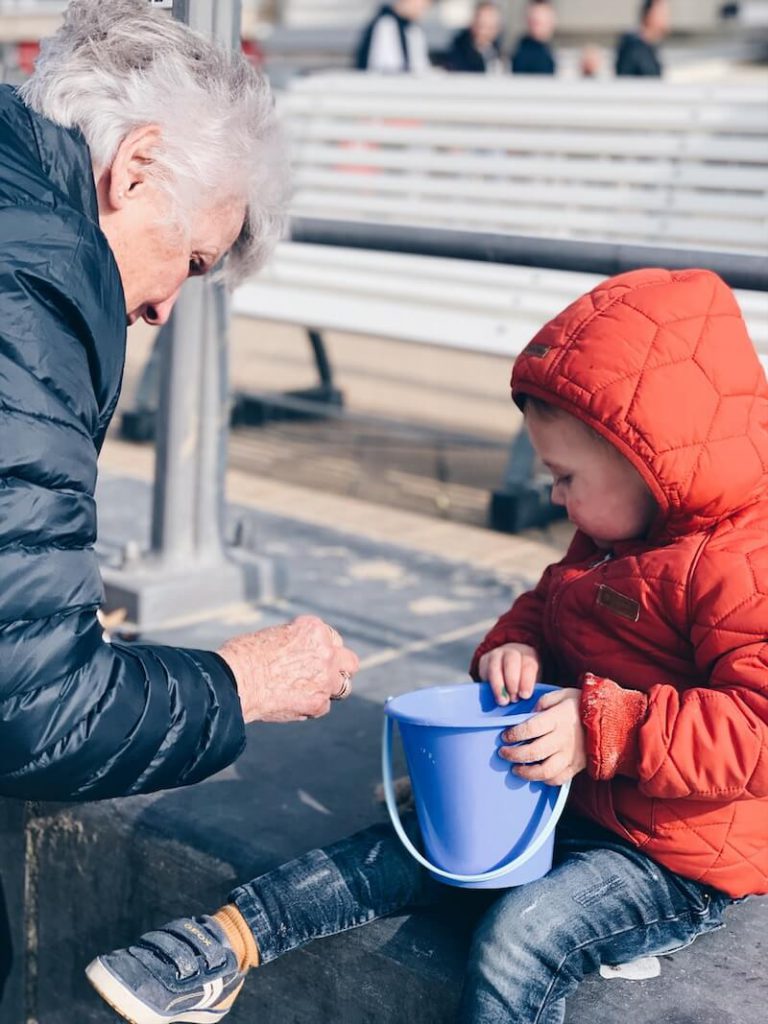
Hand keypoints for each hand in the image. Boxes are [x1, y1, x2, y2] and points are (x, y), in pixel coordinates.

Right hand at [217, 615, 358, 723]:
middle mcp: (325, 650)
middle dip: (338, 668)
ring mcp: (325, 677)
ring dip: (328, 690)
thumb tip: (297, 660)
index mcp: (313, 628)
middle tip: (323, 677)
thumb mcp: (273, 637)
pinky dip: (309, 708)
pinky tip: (289, 704)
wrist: (234, 679)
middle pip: (349, 661)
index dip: (322, 650)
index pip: (331, 639)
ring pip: (343, 687)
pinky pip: (322, 707)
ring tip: (308, 693)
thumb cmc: (242, 657)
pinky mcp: (318, 702)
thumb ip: (294, 646)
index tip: (312, 659)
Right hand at [478, 643, 539, 704]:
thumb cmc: (523, 678)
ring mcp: (497, 655)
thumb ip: (531, 689)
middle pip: (511, 662)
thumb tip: (532, 703)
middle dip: (512, 681)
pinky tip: (493, 696)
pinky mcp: (485, 660)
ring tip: (503, 701)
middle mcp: (512, 652)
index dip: (526, 680)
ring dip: (499, 686)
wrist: (507, 667)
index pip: (528, 664)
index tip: (525, 695)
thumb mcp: (532, 681)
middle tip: (514, 698)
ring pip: (495, 666)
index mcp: (529, 655)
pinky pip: (485, 671)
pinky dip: (489, 685)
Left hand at [498, 688, 585, 785]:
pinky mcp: (577, 766)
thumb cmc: (583, 704)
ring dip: (526, 772)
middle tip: (503, 752)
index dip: (514, 734)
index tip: (505, 736)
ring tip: (515, 768)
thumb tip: (530, 713)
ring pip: (544, 771)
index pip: (530, 728)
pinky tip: (536, 775)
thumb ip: (544, 702)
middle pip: (533, 752)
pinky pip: (558, 779)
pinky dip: (545, 780)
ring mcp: (571, 755)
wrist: (612, 719)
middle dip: (513, 754)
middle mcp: (563, 739)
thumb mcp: (562, 695)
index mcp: (558, 719)